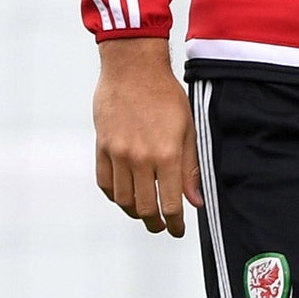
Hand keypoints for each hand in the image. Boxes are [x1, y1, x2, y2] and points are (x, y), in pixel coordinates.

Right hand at [92, 37, 201, 236]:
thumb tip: (196, 201)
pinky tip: (125, 194)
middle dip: (155, 223)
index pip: (171, 204)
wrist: (133, 67)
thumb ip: (190, 168)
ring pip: (122, 200)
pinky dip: (114, 195)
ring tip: (144, 211)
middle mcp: (140, 157)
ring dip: (134, 212)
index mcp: (167, 154)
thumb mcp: (187, 129)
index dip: (175, 224)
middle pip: (145, 208)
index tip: (177, 230)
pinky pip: (105, 182)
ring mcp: (118, 153)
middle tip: (161, 225)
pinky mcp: (102, 146)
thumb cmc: (165, 95)